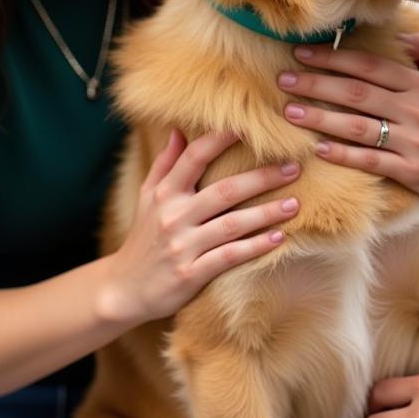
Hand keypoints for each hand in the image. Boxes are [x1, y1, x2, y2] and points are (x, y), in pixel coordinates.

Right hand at [99, 129, 299, 325]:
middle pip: (224, 190)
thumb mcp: (147, 197)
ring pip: (232, 224)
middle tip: (294, 167)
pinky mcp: (191, 274)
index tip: (252, 127)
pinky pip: (229, 257)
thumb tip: (179, 129)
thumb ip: (165, 164)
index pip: (195, 157)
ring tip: (294, 203)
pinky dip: (255, 247)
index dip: (222, 139)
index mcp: (165, 193)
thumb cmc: (143, 237)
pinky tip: (279, 238)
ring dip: (266, 213)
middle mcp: (173, 216)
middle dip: (262, 178)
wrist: (123, 290)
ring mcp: (182, 246)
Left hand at [276, 33, 418, 208]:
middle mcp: (415, 109)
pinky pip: (370, 161)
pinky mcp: (410, 171)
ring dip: (321, 117)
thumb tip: (399, 32)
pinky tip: (319, 148)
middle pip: (357, 92)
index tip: (303, 52)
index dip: (334, 58)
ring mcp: (412, 141)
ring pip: (358, 126)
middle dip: (316, 83)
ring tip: (291, 110)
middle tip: (284, 78)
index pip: (370, 66)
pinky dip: (343, 154)